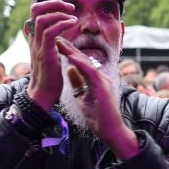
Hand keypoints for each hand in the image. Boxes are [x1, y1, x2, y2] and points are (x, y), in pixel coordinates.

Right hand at [26, 0, 77, 110]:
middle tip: (70, 6)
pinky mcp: (45, 54)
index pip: (36, 12)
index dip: (49, 4)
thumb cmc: (51, 77)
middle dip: (53, 3)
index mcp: (36, 38)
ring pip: (42, 19)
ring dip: (59, 13)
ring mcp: (38, 46)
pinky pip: (50, 32)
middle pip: (36, 10)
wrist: (44, 95)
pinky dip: (62, 24)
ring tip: (73, 16)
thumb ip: (54, 44)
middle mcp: (34, 39)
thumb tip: (60, 36)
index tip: (67, 7)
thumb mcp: (52, 55)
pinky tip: (73, 23)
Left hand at [56, 38, 138, 159]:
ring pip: (85, 62)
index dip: (69, 54)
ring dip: (72, 52)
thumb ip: (78, 83)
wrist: (111, 131)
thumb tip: (69, 70)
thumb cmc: (99, 118)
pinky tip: (69, 56)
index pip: (81, 64)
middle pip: (83, 59)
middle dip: (69, 48)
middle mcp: (101, 77)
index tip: (57, 45)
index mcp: (96, 80)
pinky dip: (78, 63)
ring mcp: (103, 80)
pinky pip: (89, 71)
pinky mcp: (102, 86)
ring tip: (60, 42)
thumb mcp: (83, 97)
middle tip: (57, 37)